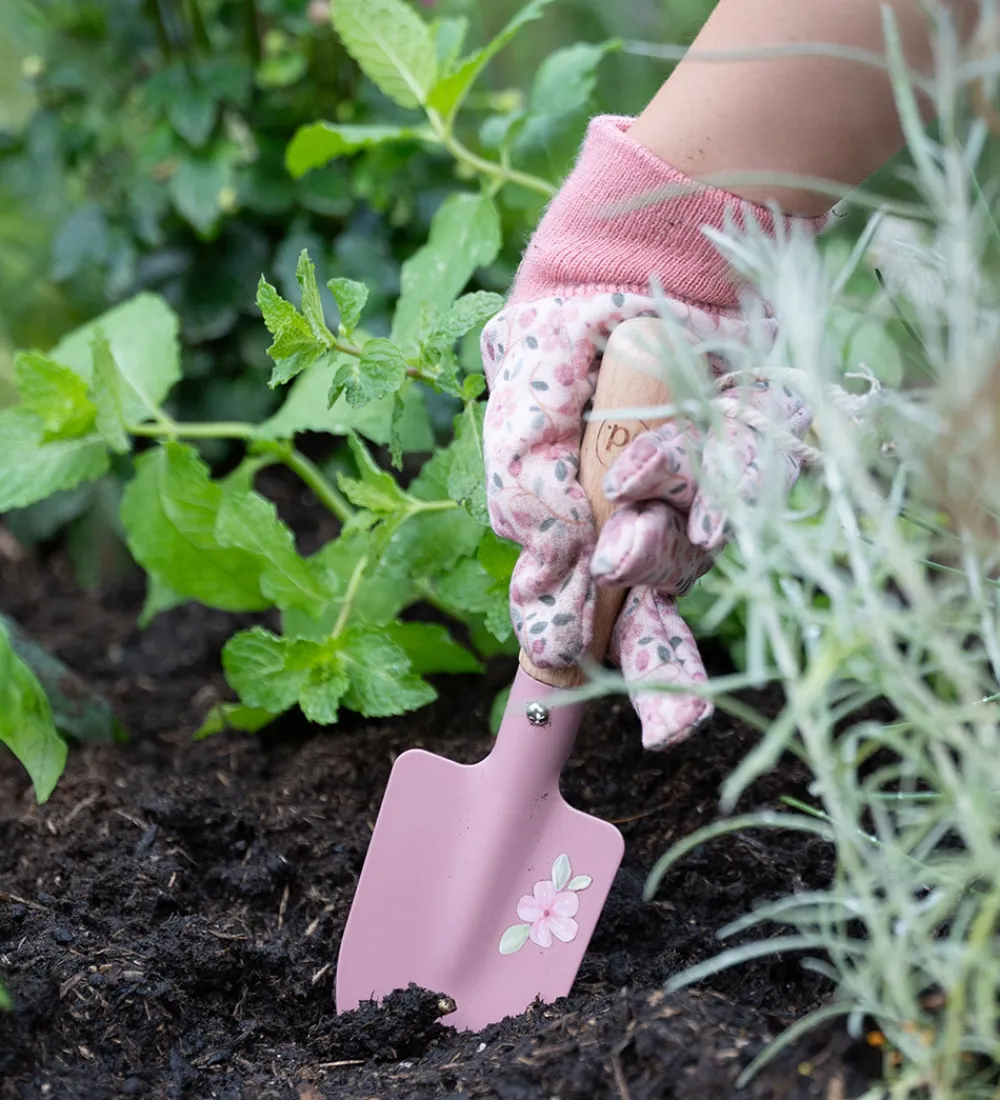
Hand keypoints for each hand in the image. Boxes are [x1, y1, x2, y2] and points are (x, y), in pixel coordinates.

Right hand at [480, 115, 821, 748]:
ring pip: (687, 559)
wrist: (620, 270)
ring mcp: (694, 501)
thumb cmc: (556, 351)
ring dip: (656, 559)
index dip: (561, 656)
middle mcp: (639, 530)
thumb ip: (523, 482)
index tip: (550, 708)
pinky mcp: (744, 458)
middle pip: (649, 618)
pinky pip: (740, 489)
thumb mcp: (518, 412)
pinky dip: (713, 489)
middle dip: (656, 675)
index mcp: (578, 533)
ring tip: (628, 541)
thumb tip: (557, 546)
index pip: (569, 610)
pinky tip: (680, 487)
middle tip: (666, 726)